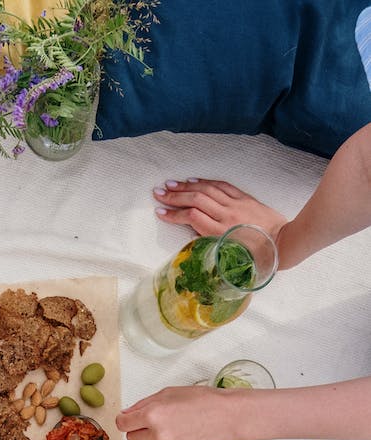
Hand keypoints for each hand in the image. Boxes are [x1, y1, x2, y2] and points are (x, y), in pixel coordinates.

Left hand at [117, 385, 259, 439]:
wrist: (227, 416)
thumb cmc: (200, 400)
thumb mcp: (168, 393)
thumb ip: (142, 404)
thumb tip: (125, 415)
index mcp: (152, 415)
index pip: (122, 424)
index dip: (125, 420)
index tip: (130, 419)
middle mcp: (158, 435)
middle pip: (132, 438)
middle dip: (141, 429)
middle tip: (160, 421)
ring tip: (176, 429)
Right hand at [152, 177, 286, 245]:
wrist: (284, 242)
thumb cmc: (259, 256)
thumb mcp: (231, 258)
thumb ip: (211, 245)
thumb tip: (194, 236)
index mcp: (221, 233)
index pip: (192, 217)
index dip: (174, 214)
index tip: (160, 212)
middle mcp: (226, 215)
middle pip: (196, 200)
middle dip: (175, 196)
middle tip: (158, 193)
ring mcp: (236, 204)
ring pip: (206, 190)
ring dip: (186, 186)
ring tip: (170, 184)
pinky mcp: (244, 198)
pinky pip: (221, 186)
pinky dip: (205, 182)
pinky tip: (193, 180)